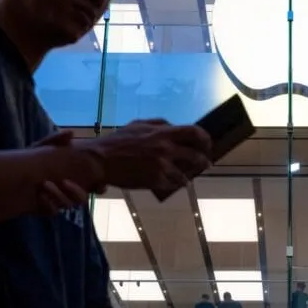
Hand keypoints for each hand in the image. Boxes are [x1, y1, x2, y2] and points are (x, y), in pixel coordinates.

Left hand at [33, 130, 104, 214]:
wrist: (9, 176)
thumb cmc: (29, 160)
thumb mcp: (41, 147)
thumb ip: (55, 140)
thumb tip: (71, 132)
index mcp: (72, 177)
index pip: (93, 185)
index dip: (99, 187)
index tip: (97, 184)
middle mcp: (67, 191)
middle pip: (82, 198)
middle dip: (77, 192)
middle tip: (65, 182)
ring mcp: (57, 201)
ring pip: (68, 204)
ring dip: (60, 197)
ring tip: (45, 185)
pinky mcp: (46, 209)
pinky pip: (53, 212)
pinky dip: (48, 205)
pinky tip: (40, 196)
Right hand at [77, 119, 211, 192]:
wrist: (100, 160)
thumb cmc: (118, 141)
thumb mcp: (139, 124)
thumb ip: (158, 124)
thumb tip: (173, 126)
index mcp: (163, 133)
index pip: (195, 133)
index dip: (205, 139)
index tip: (207, 145)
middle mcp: (166, 149)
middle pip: (196, 156)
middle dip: (204, 161)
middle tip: (205, 163)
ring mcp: (162, 166)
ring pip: (186, 174)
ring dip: (188, 175)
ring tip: (187, 176)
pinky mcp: (155, 180)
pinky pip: (172, 184)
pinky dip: (174, 183)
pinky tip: (172, 182)